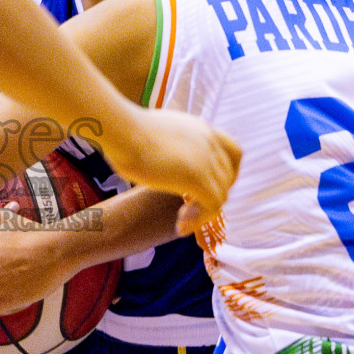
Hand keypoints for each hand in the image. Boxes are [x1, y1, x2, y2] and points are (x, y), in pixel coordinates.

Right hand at [98, 106, 239, 234]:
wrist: (121, 130)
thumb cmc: (122, 132)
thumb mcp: (153, 136)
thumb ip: (166, 147)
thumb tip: (154, 159)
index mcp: (199, 128)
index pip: (232, 150)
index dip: (226, 171)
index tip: (205, 183)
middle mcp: (209, 141)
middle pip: (229, 174)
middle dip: (213, 192)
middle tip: (189, 207)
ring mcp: (206, 159)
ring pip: (222, 193)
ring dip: (204, 211)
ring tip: (182, 220)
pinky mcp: (198, 177)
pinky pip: (213, 206)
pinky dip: (200, 218)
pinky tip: (180, 224)